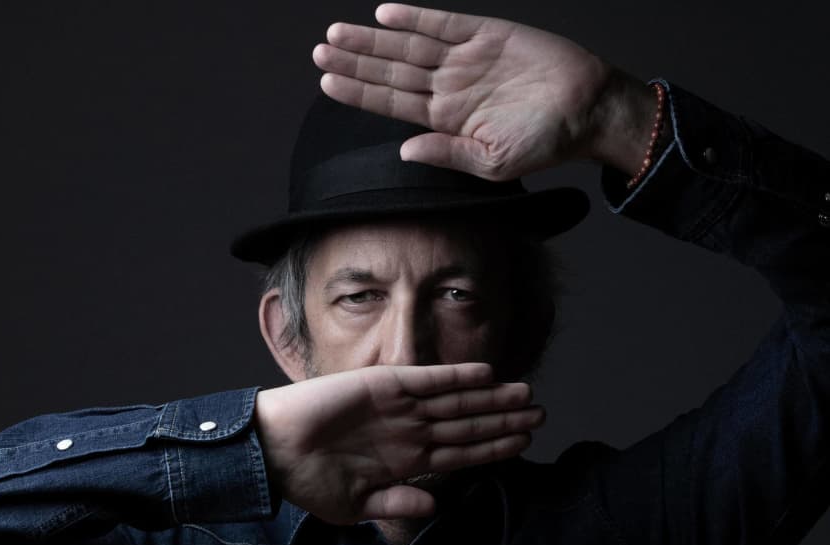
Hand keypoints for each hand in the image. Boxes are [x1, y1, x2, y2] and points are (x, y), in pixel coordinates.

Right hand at [254, 363, 543, 524]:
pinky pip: (429, 380)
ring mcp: (399, 406)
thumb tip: (436, 507)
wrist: (274, 450)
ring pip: (456, 401)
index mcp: (405, 461)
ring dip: (491, 398)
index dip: (494, 448)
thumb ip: (397, 504)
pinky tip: (486, 374)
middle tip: (541, 413)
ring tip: (526, 393)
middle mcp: (409, 431)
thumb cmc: (308, 481)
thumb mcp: (356, 505)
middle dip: (505, 420)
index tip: (524, 443)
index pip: (461, 453)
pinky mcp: (384, 385)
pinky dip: (457, 376)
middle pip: (467, 424)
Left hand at [313, 3, 655, 178]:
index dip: (358, 92)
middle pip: (391, 72)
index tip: (326, 83)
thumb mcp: (493, 163)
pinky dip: (415, 19)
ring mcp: (466, 58)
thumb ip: (447, 154)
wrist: (590, 109)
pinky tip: (385, 15)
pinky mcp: (487, 34)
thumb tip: (404, 151)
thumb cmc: (546, 143)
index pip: (391, 103)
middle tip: (320, 51)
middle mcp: (449, 86)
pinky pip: (444, 24)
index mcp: (446, 119)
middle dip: (355, 62)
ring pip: (408, 46)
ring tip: (338, 33)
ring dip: (373, 40)